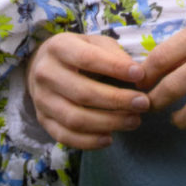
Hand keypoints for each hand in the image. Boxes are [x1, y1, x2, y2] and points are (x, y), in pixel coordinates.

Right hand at [25, 32, 150, 150]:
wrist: (41, 66)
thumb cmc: (77, 53)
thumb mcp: (94, 43)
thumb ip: (113, 54)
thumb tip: (136, 73)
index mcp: (58, 47)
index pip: (87, 58)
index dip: (115, 68)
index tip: (140, 74)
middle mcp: (45, 73)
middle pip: (83, 93)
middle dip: (117, 100)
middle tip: (143, 103)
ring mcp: (41, 99)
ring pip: (75, 119)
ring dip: (108, 123)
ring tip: (134, 121)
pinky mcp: (43, 120)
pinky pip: (65, 137)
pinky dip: (89, 141)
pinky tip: (110, 138)